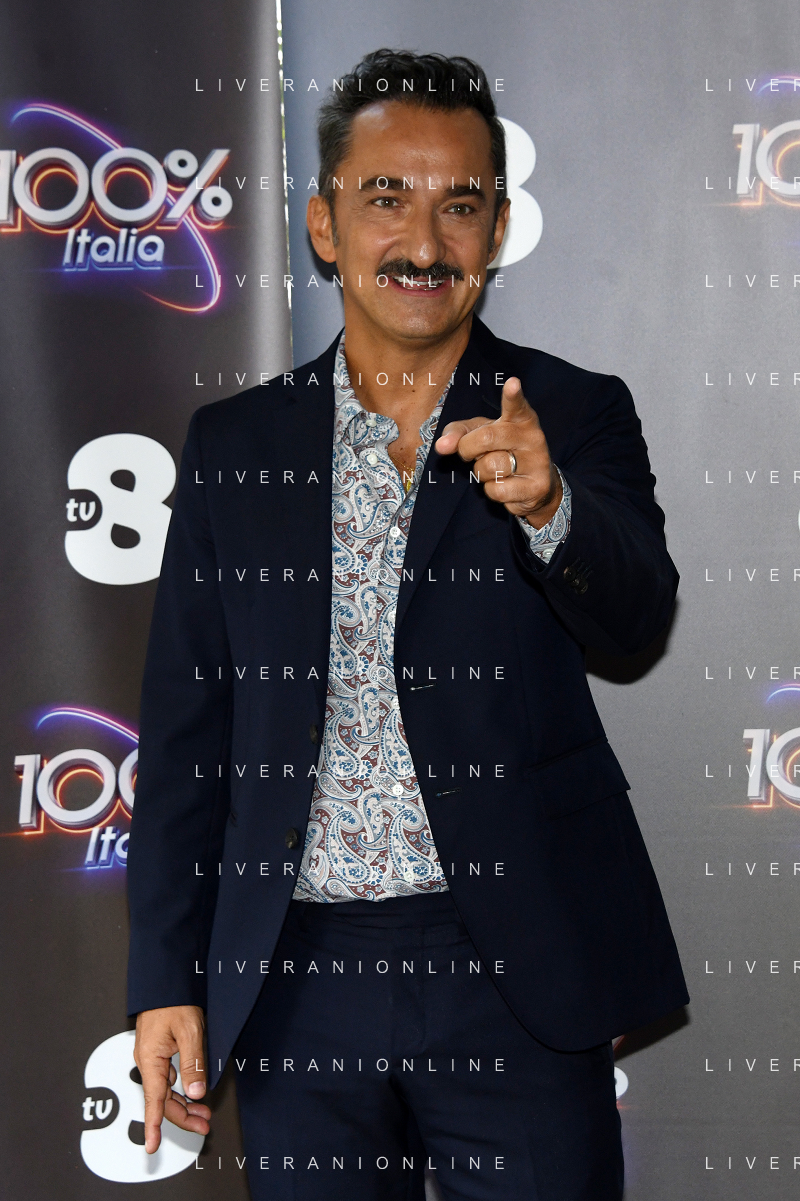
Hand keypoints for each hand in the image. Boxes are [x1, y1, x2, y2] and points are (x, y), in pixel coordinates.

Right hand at [134, 1005, 210, 1153]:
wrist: (166, 982)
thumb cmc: (173, 1002)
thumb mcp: (189, 1031)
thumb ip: (193, 1063)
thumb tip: (195, 1092)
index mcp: (150, 1059)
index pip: (153, 1101)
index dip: (153, 1126)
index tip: (152, 1147)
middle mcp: (148, 1062)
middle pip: (162, 1100)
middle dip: (183, 1116)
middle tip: (204, 1126)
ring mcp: (153, 1058)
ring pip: (166, 1091)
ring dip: (184, 1104)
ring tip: (204, 1114)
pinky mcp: (159, 1053)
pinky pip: (168, 1079)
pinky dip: (182, 1090)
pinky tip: (194, 1094)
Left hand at [434, 377, 561, 527]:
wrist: (535, 485)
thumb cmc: (501, 451)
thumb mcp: (478, 435)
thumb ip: (457, 433)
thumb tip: (441, 446)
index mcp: (520, 419)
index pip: (516, 405)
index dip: (513, 395)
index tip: (512, 383)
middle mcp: (533, 436)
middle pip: (486, 438)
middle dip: (468, 449)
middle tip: (471, 453)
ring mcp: (538, 462)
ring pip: (490, 467)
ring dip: (481, 472)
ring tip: (494, 469)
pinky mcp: (537, 487)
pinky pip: (497, 490)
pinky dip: (492, 491)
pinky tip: (505, 486)